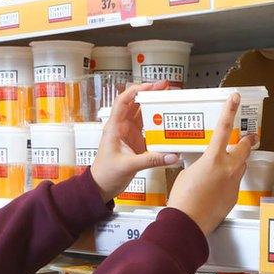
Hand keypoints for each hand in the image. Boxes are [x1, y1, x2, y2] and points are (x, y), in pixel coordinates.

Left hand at [90, 81, 180, 201]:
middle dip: (150, 94)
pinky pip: (148, 128)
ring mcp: (130, 133)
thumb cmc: (106, 174)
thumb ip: (151, 160)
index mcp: (114, 127)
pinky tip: (168, 119)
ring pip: (143, 114)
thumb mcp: (128, 166)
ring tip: (170, 98)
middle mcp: (122, 127)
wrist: (101, 187)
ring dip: (155, 106)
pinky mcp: (136, 142)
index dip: (137, 90)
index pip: (123, 101)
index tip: (152, 86)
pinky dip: (157, 122)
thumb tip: (172, 156)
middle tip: (166, 88)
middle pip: (136, 104)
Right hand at [167, 93, 255, 234]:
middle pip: (245, 148)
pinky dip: (228, 181)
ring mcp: (233, 184)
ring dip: (238, 162)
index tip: (235, 98)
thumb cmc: (182, 199)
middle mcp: (228, 169)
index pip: (224, 128)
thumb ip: (200, 165)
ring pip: (241, 166)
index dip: (230, 111)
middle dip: (248, 140)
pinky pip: (234, 183)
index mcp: (214, 159)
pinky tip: (217, 187)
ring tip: (229, 163)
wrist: (187, 223)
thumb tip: (205, 167)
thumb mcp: (187, 173)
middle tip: (250, 135)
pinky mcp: (233, 197)